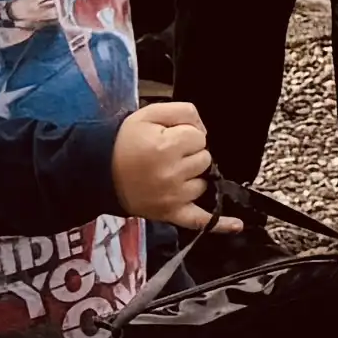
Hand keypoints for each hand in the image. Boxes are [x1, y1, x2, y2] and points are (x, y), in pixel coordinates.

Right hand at [111, 100, 216, 228]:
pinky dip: (220, 224)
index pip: (200, 136)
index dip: (185, 134)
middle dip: (189, 154)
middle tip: (165, 155)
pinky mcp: (171, 214)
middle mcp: (172, 174)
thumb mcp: (150, 113)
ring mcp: (173, 197)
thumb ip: (184, 111)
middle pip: (205, 159)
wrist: (99, 171)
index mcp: (166, 147)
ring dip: (192, 177)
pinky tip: (238, 225)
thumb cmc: (126, 141)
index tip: (167, 138)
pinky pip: (201, 221)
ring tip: (167, 173)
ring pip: (204, 183)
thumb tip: (204, 130)